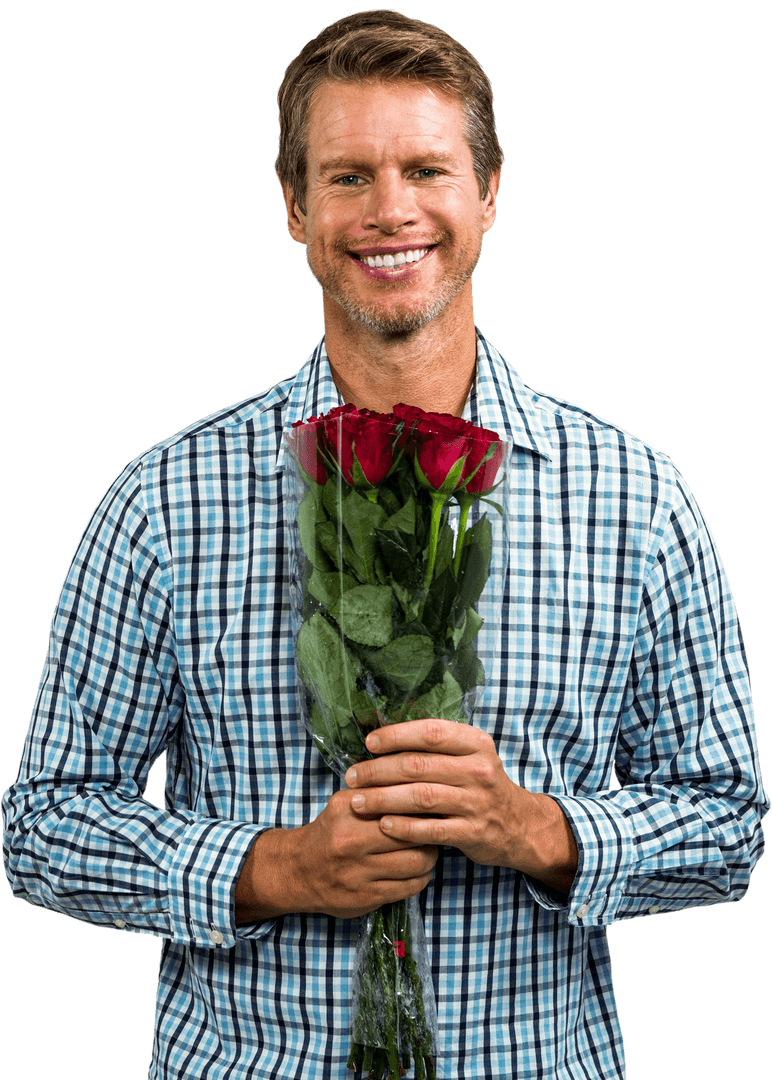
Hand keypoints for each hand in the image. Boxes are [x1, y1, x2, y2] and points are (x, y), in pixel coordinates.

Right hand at [235, 790, 437, 922]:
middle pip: (411, 832)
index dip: (423, 802)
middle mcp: (350, 840)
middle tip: (437, 826)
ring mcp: (358, 872)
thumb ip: (376, 791)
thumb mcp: (345, 803)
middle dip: (431, 829)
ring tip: (429, 848)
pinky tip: (418, 870)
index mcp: (348, 809)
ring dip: (430, 855)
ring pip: (416, 862)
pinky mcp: (366, 897)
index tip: (434, 801)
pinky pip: (409, 887)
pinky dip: (421, 877)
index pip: (399, 800)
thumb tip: (419, 780)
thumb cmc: (330, 832)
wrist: (298, 871)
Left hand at [344, 719, 577, 892]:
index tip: (369, 743)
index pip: (431, 732)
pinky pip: (431, 830)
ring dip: (383, 799)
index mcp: (476, 744)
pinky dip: (404, 827)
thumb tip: (385, 738)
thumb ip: (437, 747)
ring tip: (358, 801)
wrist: (520, 825)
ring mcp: (477, 802)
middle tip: (352, 776)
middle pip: (418, 765)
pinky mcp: (473, 832)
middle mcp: (478, 770)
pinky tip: (383, 825)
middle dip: (378, 770)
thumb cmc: (481, 786)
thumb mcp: (471, 756)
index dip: (396, 735)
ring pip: (421, 797)